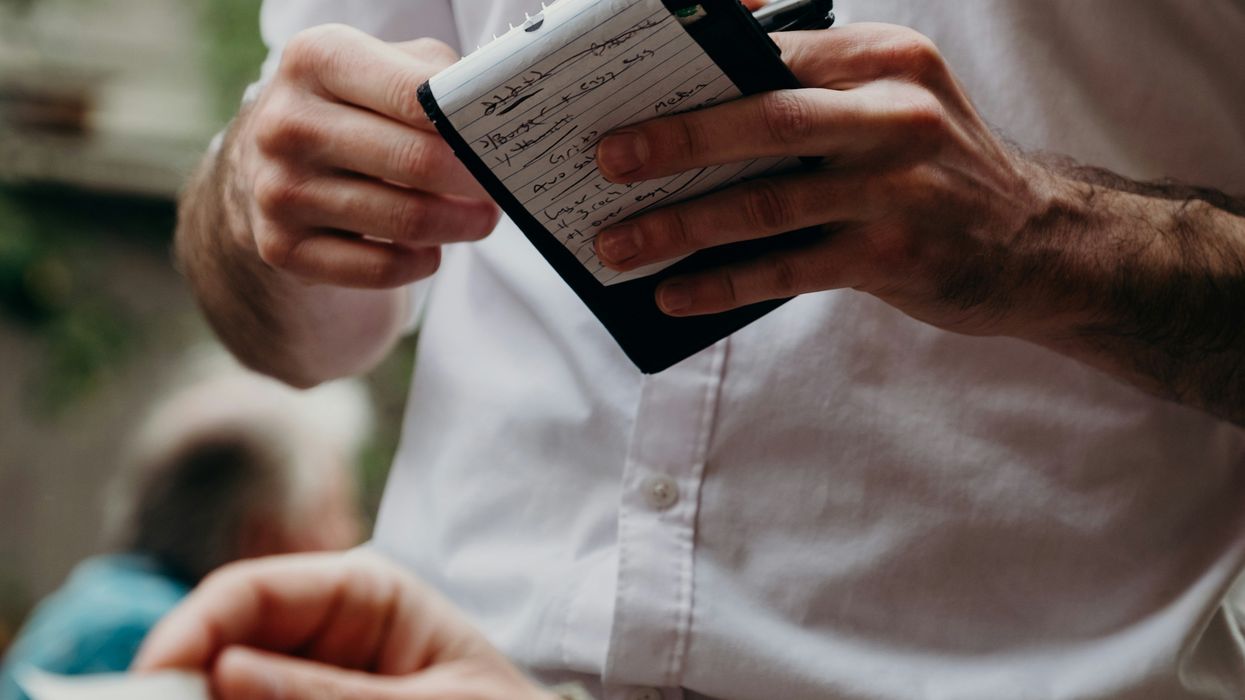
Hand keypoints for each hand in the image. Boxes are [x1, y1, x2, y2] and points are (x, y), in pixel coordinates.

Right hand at [133, 552, 555, 699]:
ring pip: (234, 690)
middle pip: (224, 651)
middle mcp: (326, 636)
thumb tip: (225, 670)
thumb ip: (334, 694)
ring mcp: (311, 684)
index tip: (151, 681)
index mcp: (365, 595)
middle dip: (188, 685)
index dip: (189, 630)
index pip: (251, 591)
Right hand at [228, 25, 499, 288]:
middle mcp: (288, 123)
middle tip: (501, 189)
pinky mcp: (281, 246)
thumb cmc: (353, 108)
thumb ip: (440, 79)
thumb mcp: (386, 66)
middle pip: (418, 162)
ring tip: (479, 219)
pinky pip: (379, 269)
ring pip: (406, 220)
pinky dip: (420, 263)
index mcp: (316, 59)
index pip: (416, 95)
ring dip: (459, 226)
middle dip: (475, 182)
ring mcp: (278, 189)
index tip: (499, 143)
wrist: (270, 162)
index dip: (470, 125)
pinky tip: (430, 250)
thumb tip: (493, 116)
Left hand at [592, 24, 1063, 336]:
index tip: (622, 85)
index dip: (690, 68)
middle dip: (673, 140)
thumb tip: (701, 85)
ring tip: (618, 245)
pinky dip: (723, 283)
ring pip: (765, 203)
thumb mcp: (894, 101)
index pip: (771, 51)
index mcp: (883, 59)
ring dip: (679, 227)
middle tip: (603, 160)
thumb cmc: (940, 169)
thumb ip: (812, 88)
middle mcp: (895, 113)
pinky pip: (787, 269)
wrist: (1042, 243)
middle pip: (762, 120)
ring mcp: (898, 187)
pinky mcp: (895, 254)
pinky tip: (675, 294)